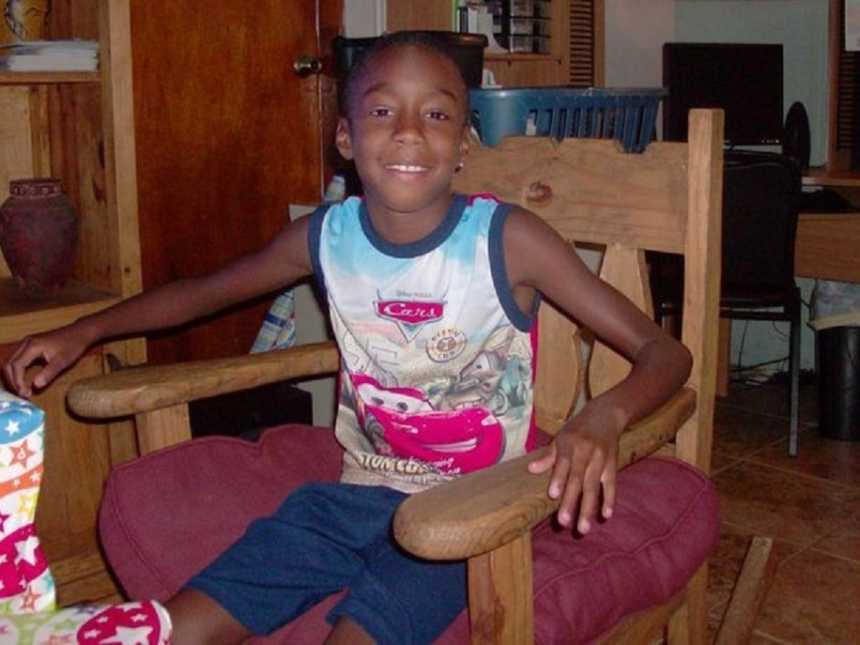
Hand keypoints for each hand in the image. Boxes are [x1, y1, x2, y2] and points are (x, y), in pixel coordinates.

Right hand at [2, 325, 90, 397]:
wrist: (80, 332)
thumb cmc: (73, 346)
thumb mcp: (63, 361)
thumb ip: (49, 373)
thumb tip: (36, 385)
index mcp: (32, 346)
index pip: (16, 366)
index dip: (18, 381)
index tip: (24, 394)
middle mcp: (26, 343)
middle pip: (9, 364)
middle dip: (13, 380)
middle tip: (22, 394)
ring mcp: (26, 343)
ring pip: (10, 361)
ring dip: (13, 376)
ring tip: (23, 389)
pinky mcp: (29, 345)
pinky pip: (16, 359)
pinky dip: (17, 371)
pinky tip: (24, 380)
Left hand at [528, 399, 625, 532]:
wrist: (606, 415)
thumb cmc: (578, 429)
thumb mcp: (561, 437)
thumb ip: (548, 456)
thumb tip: (531, 469)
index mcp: (570, 444)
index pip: (563, 462)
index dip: (559, 478)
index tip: (553, 495)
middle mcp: (586, 452)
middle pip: (578, 480)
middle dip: (571, 502)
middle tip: (564, 522)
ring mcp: (601, 459)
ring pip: (594, 487)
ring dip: (588, 508)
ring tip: (583, 528)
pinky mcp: (612, 465)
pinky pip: (611, 485)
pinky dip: (609, 500)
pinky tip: (605, 515)